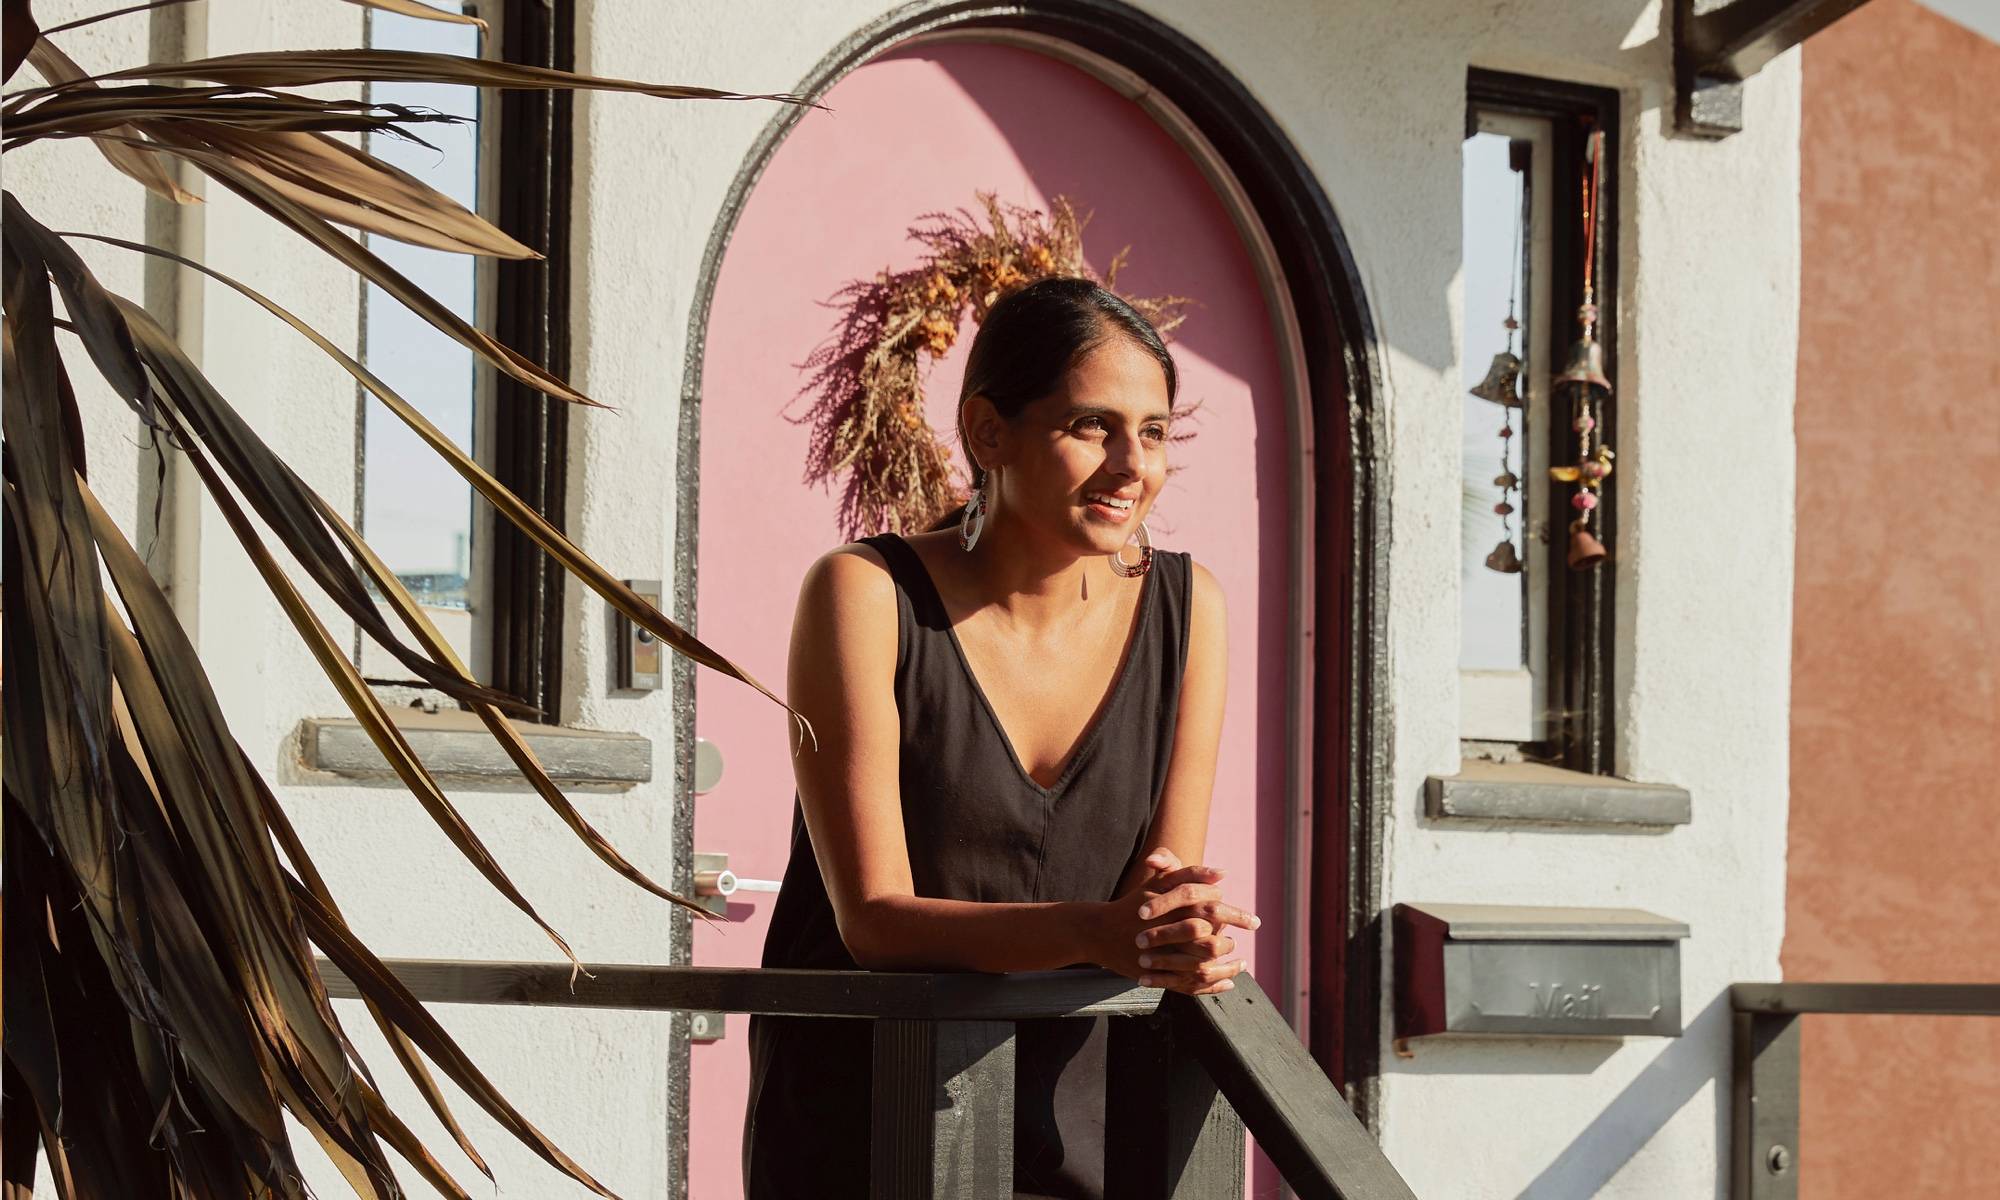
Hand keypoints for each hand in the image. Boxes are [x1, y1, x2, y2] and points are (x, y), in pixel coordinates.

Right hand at [1092, 848, 1257, 995]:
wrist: (1101, 932)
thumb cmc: (1134, 904)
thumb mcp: (1157, 883)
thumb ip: (1188, 874)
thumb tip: (1222, 873)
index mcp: (1174, 906)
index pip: (1214, 909)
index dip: (1236, 916)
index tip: (1254, 922)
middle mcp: (1170, 932)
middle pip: (1210, 941)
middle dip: (1229, 943)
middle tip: (1238, 943)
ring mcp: (1163, 957)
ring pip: (1203, 967)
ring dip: (1226, 968)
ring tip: (1239, 964)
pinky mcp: (1158, 975)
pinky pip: (1191, 985)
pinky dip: (1213, 986)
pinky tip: (1228, 983)